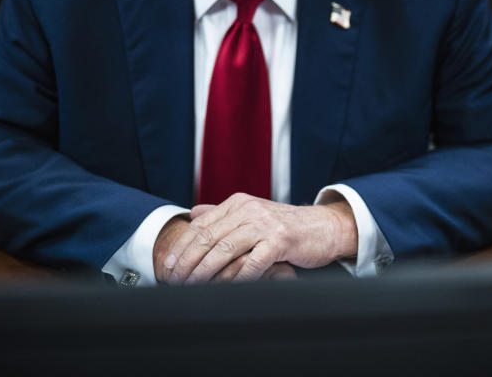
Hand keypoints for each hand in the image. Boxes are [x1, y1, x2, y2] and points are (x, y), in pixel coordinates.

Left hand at [158, 193, 357, 283]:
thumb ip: (222, 215)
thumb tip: (192, 213)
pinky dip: (237, 277)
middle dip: (187, 261)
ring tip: (191, 286)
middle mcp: (249, 210)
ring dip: (205, 271)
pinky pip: (253, 262)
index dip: (181, 246)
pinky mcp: (281, 240)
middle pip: (209, 236)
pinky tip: (225, 289)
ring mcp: (265, 224)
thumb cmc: (285, 227)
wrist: (324, 227)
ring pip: (225, 249)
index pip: (201, 224)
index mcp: (238, 203)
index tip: (167, 265)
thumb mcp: (252, 215)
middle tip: (173, 279)